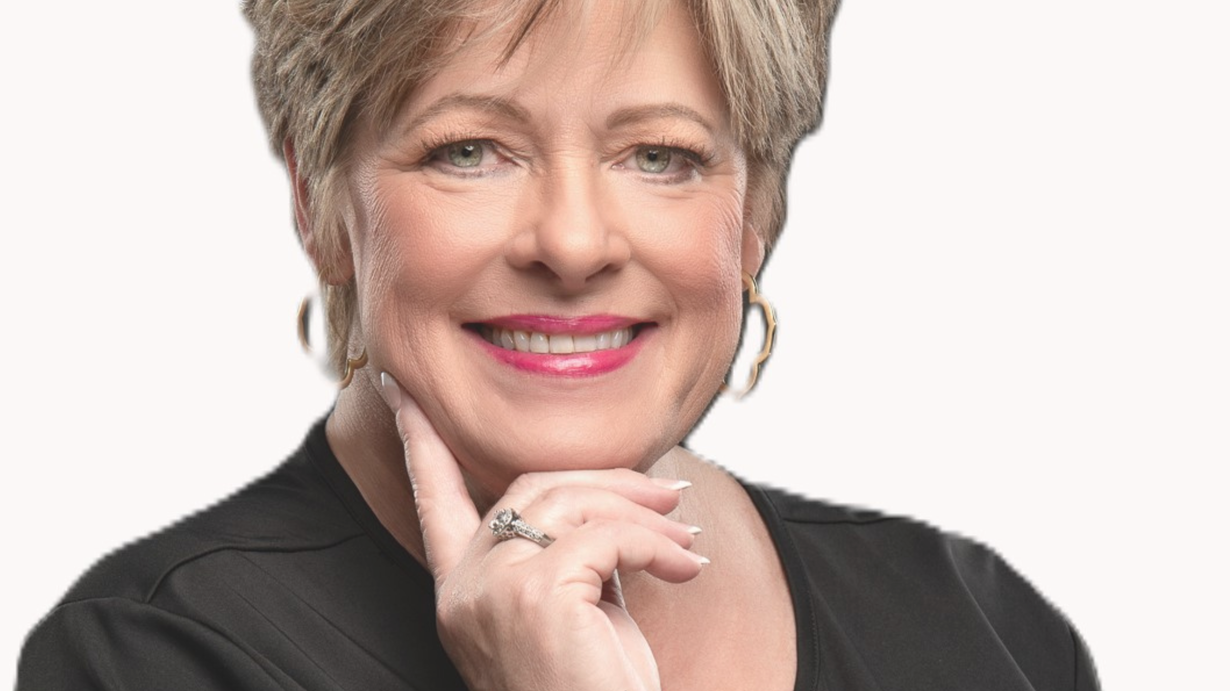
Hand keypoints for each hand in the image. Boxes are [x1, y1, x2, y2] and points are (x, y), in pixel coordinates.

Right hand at [380, 372, 706, 690]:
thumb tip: (618, 492)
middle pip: (529, 486)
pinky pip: (604, 537)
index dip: (417, 438)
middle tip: (670, 489)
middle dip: (606, 480)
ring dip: (642, 510)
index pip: (432, 496)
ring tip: (686, 532)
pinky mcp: (532, 595)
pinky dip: (655, 544)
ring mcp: (490, 589)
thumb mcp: (579, 612)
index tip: (396, 387)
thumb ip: (574, 551)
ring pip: (570, 502)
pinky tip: (685, 566)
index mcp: (462, 589)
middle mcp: (463, 586)